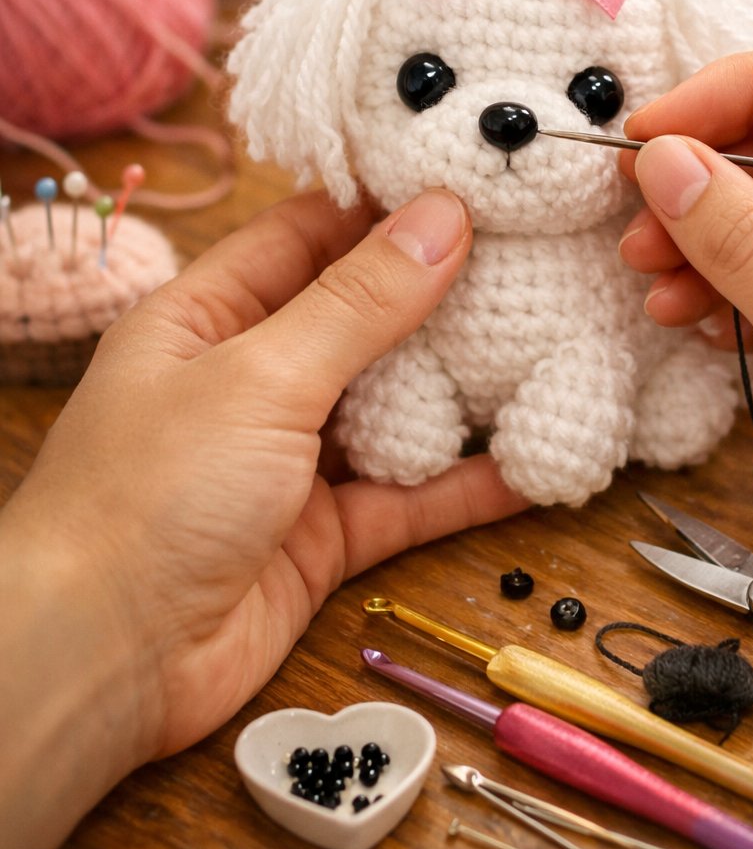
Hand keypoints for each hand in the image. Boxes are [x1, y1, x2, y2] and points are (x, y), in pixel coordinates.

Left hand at [0, 188, 523, 848]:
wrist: (100, 664)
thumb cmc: (152, 493)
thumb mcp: (261, 376)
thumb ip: (359, 303)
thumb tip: (444, 216)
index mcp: (210, 315)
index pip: (310, 236)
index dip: (388, 208)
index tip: (478, 184)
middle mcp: (252, 378)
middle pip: (363, 320)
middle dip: (443, 295)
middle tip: (540, 257)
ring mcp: (291, 460)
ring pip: (394, 407)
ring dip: (464, 386)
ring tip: (556, 340)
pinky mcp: (325, 536)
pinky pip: (409, 497)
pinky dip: (467, 483)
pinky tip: (537, 459)